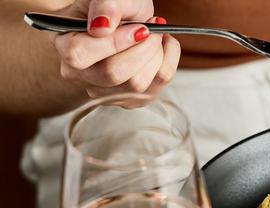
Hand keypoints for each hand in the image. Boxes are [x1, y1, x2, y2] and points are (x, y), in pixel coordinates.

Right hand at [51, 0, 179, 98]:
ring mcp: (103, 91)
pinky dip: (167, 62)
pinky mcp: (129, 99)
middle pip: (112, 74)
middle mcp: (78, 74)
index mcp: (64, 44)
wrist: (125, 21)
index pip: (80, 54)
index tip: (139, 27)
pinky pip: (154, 88)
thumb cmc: (114, 8)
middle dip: (142, 48)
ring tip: (155, 35)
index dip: (114, 42)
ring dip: (155, 55)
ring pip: (136, 84)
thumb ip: (105, 5)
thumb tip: (101, 26)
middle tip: (151, 28)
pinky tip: (163, 46)